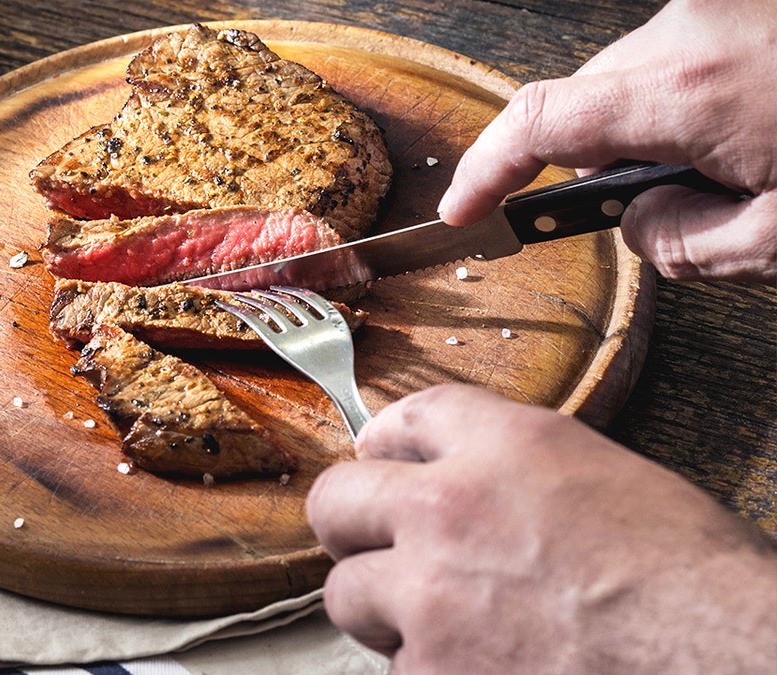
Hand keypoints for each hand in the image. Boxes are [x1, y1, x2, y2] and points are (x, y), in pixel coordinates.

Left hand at [306, 384, 776, 672]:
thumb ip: (518, 472)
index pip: (410, 416)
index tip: (379, 459)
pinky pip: (398, 670)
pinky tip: (489, 671)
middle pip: (336, 500)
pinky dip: (430, 674)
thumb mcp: (611, 482)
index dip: (387, 441)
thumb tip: (465, 485)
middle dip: (352, 527)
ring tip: (451, 629)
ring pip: (349, 597)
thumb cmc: (699, 584)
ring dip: (387, 612)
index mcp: (508, 447)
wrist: (733, 665)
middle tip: (376, 548)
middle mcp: (450, 511)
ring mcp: (430, 601)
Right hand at [438, 0, 776, 282]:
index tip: (463, 207)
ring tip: (736, 157)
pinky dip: (693, 91)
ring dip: (657, 123)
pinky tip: (751, 119)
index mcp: (686, 93)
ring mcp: (714, 3)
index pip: (538, 125)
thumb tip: (637, 225)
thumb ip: (686, 245)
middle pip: (588, 101)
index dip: (485, 171)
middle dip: (604, 160)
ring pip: (635, 75)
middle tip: (666, 203)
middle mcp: (689, 30)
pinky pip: (680, 48)